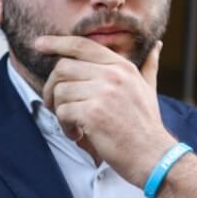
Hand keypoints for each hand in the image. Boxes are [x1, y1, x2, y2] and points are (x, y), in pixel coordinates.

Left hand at [35, 36, 174, 185]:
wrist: (153, 155)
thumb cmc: (146, 124)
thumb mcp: (149, 89)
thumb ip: (149, 66)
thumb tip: (157, 46)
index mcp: (122, 66)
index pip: (82, 46)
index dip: (57, 43)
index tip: (39, 44)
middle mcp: (113, 75)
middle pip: (63, 67)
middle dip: (51, 87)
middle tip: (53, 104)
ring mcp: (103, 93)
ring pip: (60, 91)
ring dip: (59, 111)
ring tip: (73, 124)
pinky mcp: (93, 113)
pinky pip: (62, 112)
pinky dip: (65, 127)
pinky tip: (78, 134)